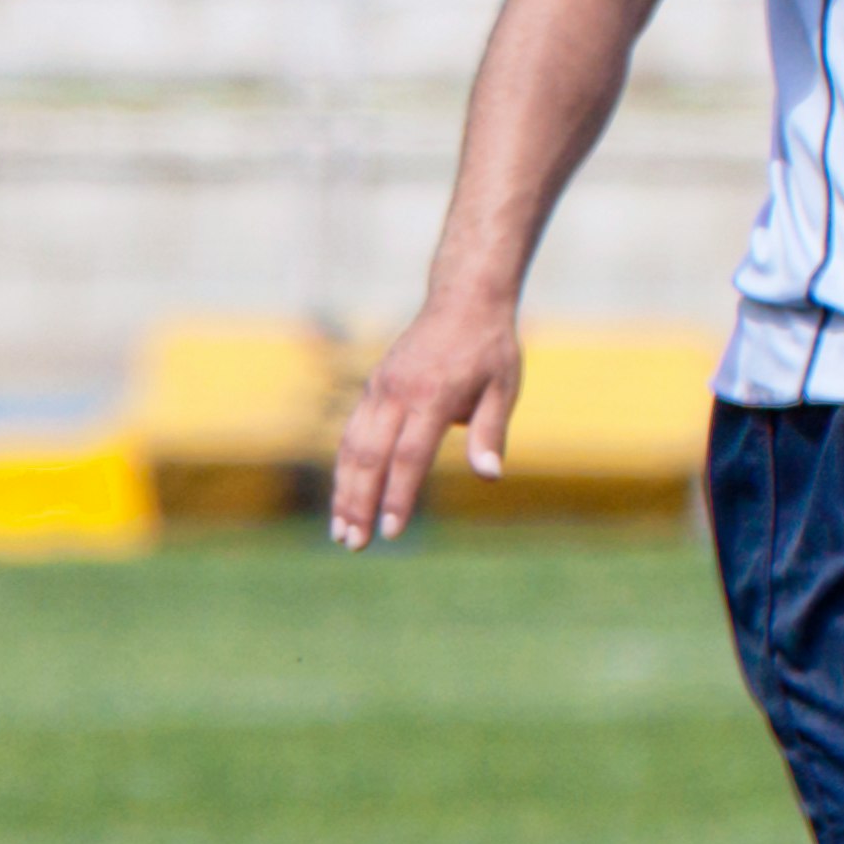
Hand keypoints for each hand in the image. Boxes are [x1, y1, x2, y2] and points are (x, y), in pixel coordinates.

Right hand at [329, 291, 521, 548]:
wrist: (463, 300)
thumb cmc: (489, 350)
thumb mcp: (503, 388)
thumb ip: (490, 433)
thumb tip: (489, 476)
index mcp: (432, 396)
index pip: (409, 456)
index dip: (398, 496)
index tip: (392, 532)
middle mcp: (397, 393)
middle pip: (369, 456)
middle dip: (358, 504)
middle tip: (353, 544)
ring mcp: (379, 389)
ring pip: (352, 447)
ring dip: (343, 492)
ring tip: (340, 532)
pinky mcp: (373, 388)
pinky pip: (351, 433)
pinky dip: (344, 469)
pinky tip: (343, 497)